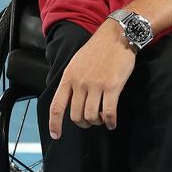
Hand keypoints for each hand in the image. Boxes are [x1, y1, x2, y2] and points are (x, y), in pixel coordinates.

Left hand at [49, 21, 135, 136]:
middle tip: (91, 121)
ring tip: (103, 119)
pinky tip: (112, 122)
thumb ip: (72, 81)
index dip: (55, 124)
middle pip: (76, 116)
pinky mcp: (112, 86)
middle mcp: (80, 83)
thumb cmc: (98, 49)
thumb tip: (70, 100)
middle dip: (84, 123)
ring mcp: (96, 85)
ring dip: (97, 122)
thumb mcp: (77, 63)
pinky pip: (109, 112)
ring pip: (92, 117)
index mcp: (69, 77)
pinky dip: (110, 121)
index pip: (57, 106)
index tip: (57, 135)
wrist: (117, 36)